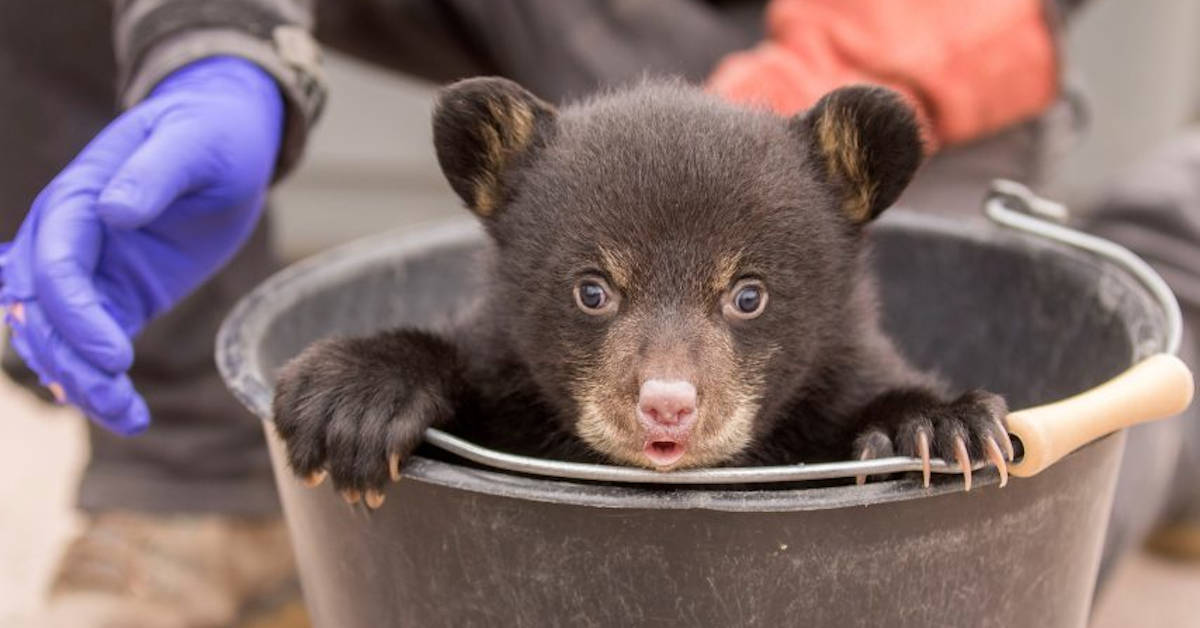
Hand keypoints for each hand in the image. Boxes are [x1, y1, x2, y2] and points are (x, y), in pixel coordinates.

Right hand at [0, 56, 283, 433]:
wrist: (226, 137)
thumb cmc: (211, 132)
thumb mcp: (192, 143)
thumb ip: (153, 173)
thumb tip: (113, 210)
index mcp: (77, 197)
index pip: (56, 264)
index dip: (76, 314)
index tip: (115, 356)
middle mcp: (70, 236)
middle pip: (45, 310)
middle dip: (73, 360)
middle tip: (120, 402)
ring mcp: (91, 268)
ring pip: (60, 335)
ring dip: (82, 380)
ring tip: (129, 417)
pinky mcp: (117, 292)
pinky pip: (93, 341)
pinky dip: (97, 377)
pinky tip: (121, 411)